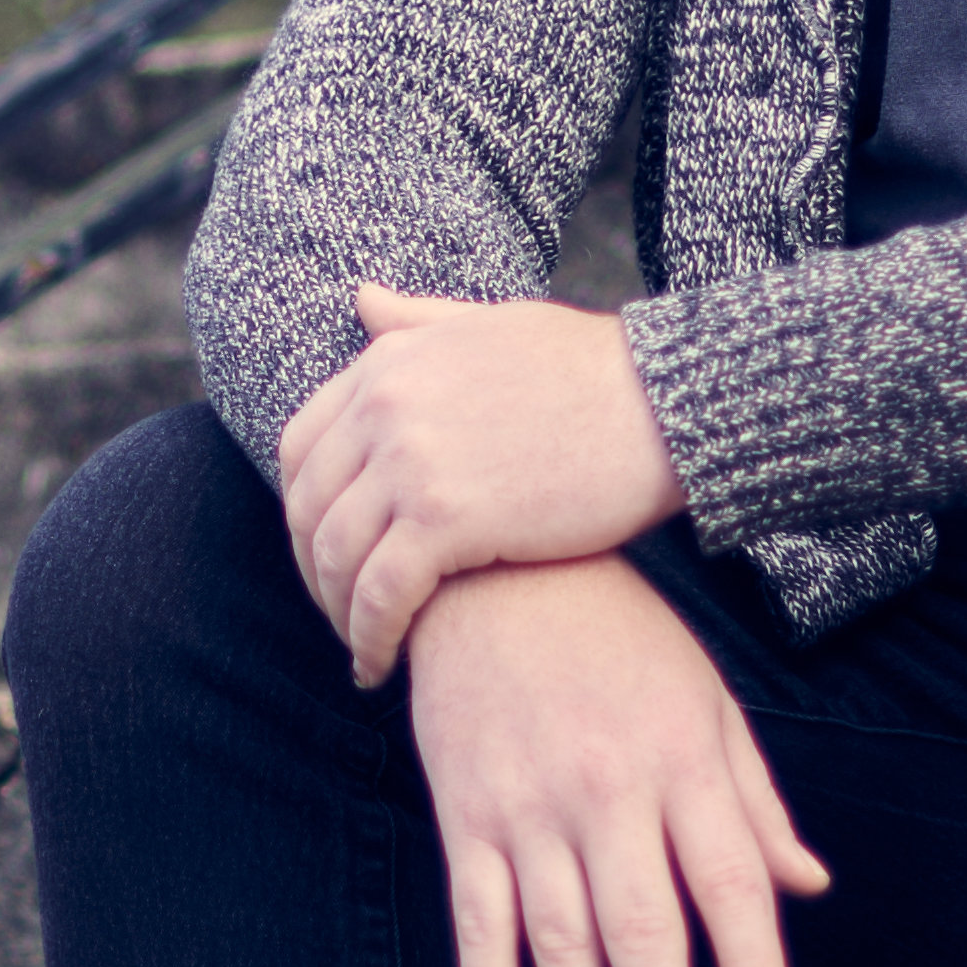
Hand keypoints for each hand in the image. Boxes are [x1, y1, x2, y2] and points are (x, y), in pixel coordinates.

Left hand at [273, 282, 685, 684]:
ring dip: (340, 615)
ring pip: (336, 558)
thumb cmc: (591, 367)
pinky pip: (381, 595)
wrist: (665, 400)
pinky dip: (372, 638)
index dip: (303, 511)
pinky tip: (382, 666)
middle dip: (315, 573)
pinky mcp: (448, 520)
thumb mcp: (490, 324)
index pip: (301, 448)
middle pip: (309, 509)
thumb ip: (417, 321)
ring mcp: (412, 462)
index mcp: (389, 363)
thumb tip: (361, 299)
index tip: (325, 554)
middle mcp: (385, 408)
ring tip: (365, 650)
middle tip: (341, 614)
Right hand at [400, 554, 828, 966]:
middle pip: (642, 926)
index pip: (728, 877)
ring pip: (560, 937)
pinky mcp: (465, 812)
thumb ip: (752, 802)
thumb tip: (808, 886)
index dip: (751, 958)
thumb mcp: (704, 700)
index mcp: (681, 759)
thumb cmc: (619, 637)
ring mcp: (529, 804)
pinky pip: (476, 915)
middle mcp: (607, 788)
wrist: (494, 568)